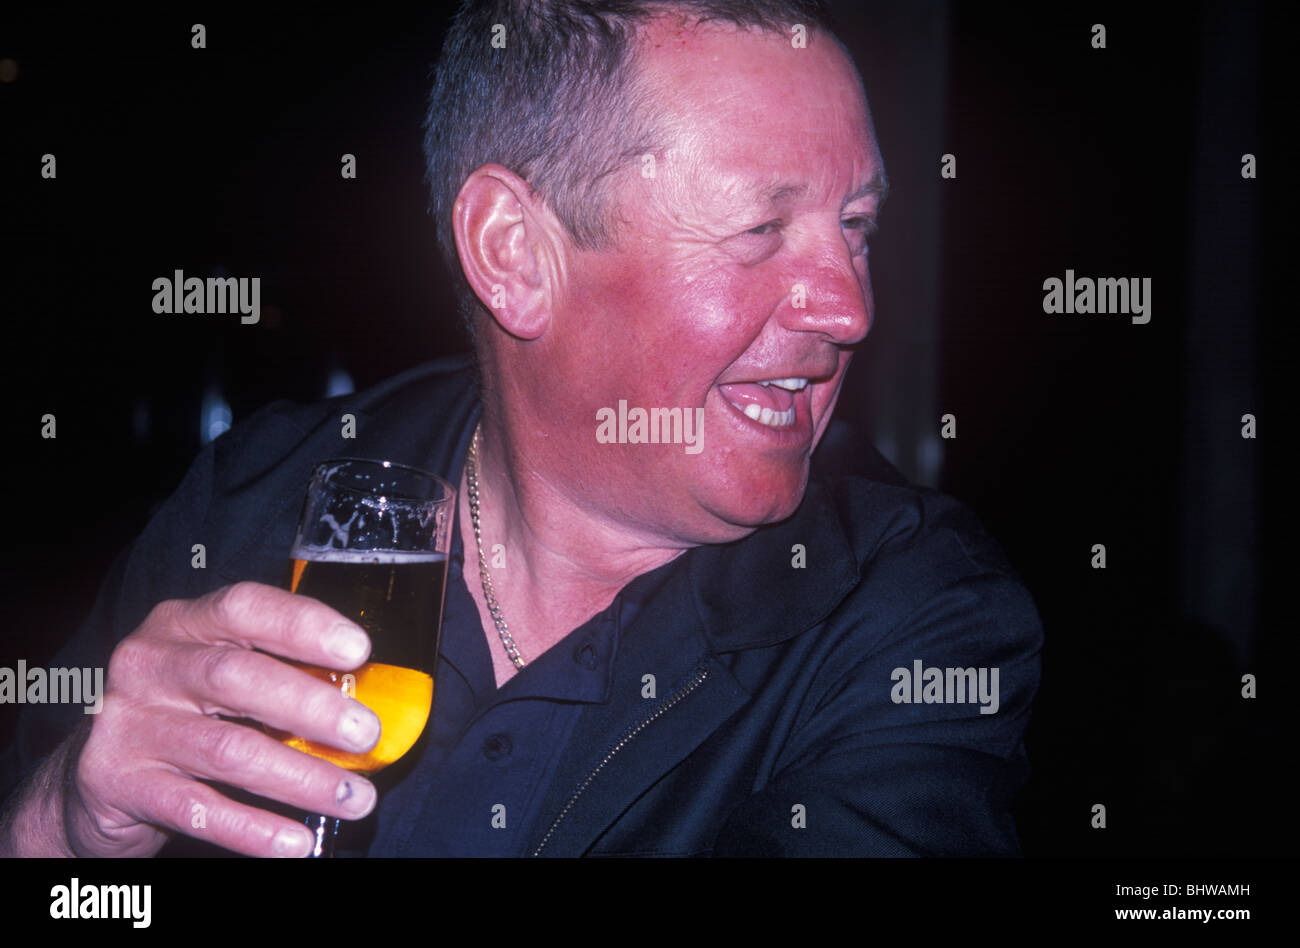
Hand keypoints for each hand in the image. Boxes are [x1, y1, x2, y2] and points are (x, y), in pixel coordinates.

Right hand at [2, 582, 381, 856]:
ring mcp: (130, 725)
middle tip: (367, 734)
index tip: (359, 650)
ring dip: (301, 777)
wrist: (94, 776)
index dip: (303, 625)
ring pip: (227, 750)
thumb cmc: (185, 714)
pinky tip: (299, 841)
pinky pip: (199, 810)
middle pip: (237, 678)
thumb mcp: (220, 676)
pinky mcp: (120, 784)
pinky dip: (255, 829)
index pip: (244, 607)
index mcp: (183, 624)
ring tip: (355, 798)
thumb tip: (372, 696)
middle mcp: (150, 665)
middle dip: (312, 707)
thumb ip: (279, 672)